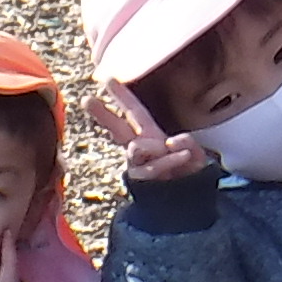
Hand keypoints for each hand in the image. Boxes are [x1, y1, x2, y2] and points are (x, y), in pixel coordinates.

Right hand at [88, 85, 212, 186]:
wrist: (187, 203)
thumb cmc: (189, 173)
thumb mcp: (195, 154)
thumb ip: (186, 144)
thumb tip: (170, 142)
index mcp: (150, 135)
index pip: (134, 112)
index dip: (122, 96)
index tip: (107, 78)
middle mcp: (139, 148)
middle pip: (117, 128)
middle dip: (102, 113)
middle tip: (86, 100)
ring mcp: (137, 164)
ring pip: (136, 148)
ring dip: (154, 148)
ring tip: (171, 151)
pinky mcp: (139, 180)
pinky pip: (151, 167)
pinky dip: (168, 161)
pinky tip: (182, 157)